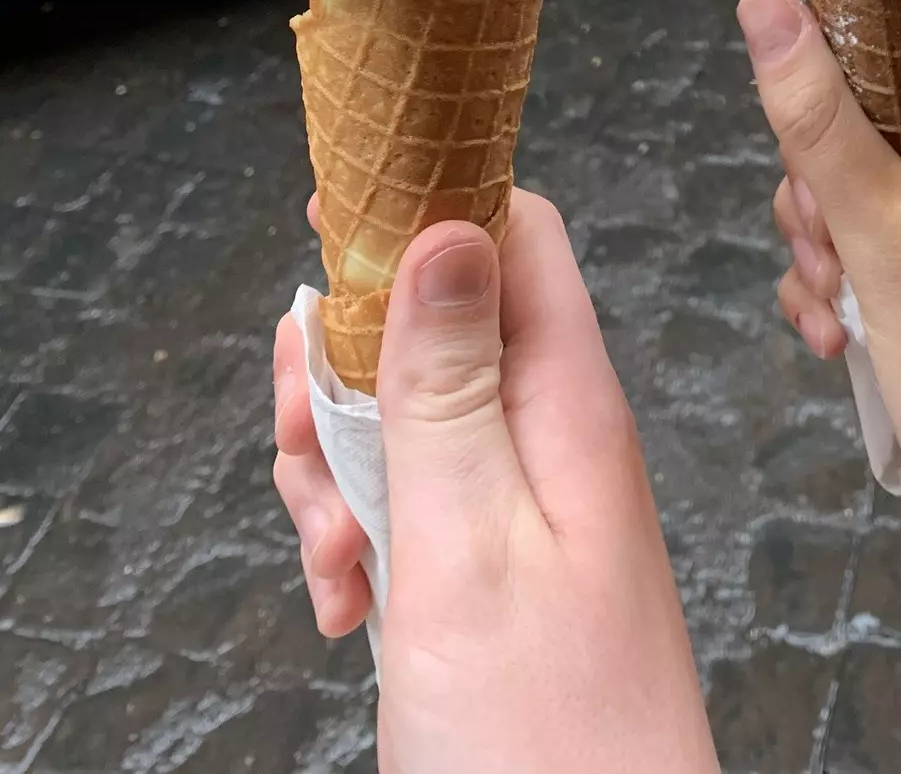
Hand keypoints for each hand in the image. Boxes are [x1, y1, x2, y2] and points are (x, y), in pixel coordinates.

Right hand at [273, 197, 718, 773]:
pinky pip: (413, 503)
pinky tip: (343, 599)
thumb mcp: (466, 544)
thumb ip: (446, 384)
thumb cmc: (545, 738)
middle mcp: (554, 435)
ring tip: (330, 548)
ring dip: (340, 466)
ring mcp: (525, 504)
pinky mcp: (496, 567)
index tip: (331, 220)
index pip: (515, 234)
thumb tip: (447, 227)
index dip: (425, 206)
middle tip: (306, 434)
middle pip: (438, 323)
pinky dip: (359, 535)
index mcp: (567, 402)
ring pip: (409, 419)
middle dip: (347, 366)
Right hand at [740, 0, 900, 662]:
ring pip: (880, 164)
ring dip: (831, 231)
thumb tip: (762, 3)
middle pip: (896, 91)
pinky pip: (894, 223)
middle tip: (826, 238)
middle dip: (830, 168)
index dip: (866, 21)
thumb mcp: (887, 246)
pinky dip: (855, 270)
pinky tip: (834, 329)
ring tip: (832, 302)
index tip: (805, 80)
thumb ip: (819, 123)